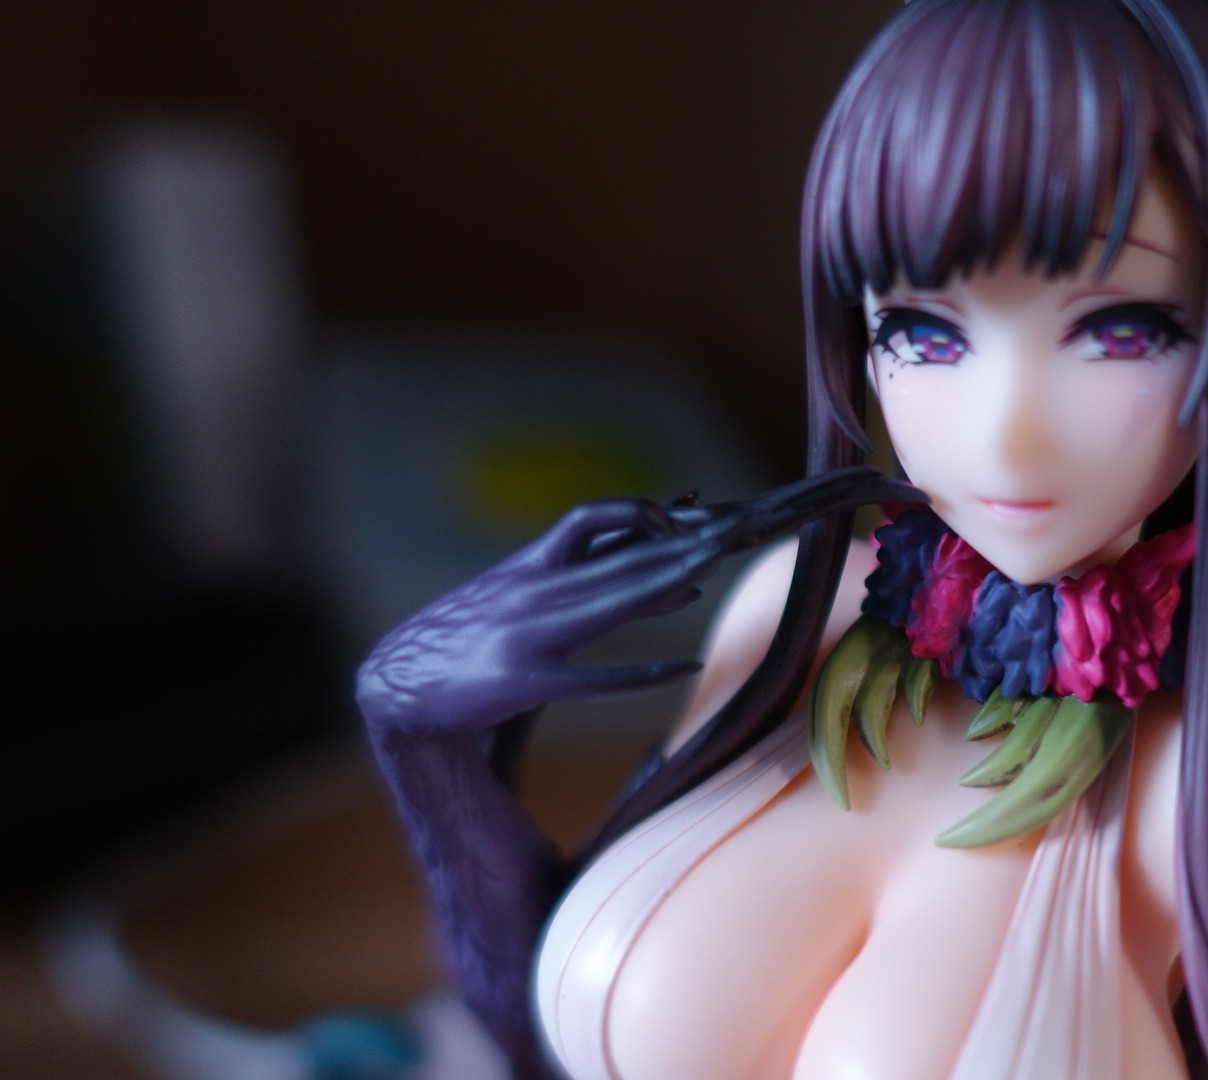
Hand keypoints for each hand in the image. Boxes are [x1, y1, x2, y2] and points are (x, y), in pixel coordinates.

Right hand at [356, 467, 919, 738]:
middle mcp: (536, 589)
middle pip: (627, 551)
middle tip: (756, 527)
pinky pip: (590, 673)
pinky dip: (637, 664)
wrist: (391, 693)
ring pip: (612, 596)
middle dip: (695, 537)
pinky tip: (686, 661)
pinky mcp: (519, 682)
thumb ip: (594, 569)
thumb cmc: (469, 646)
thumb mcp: (528, 596)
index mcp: (536, 566)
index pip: (607, 522)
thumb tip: (681, 553)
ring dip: (672, 581)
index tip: (721, 516)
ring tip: (727, 567)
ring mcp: (528, 634)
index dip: (662, 515)